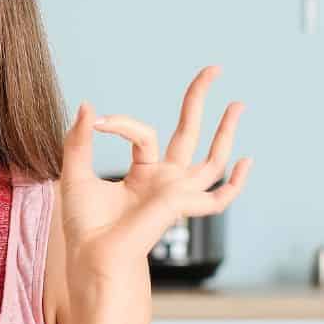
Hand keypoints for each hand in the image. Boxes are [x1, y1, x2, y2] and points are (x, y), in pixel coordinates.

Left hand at [59, 66, 251, 277]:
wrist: (90, 255)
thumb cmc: (84, 227)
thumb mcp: (76, 174)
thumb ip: (79, 140)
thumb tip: (88, 105)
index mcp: (143, 174)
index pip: (145, 134)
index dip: (123, 123)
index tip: (99, 122)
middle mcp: (165, 182)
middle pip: (189, 134)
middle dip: (201, 100)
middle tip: (214, 69)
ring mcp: (177, 193)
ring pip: (212, 160)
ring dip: (226, 131)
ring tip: (238, 103)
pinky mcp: (181, 205)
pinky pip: (218, 198)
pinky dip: (235, 183)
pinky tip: (247, 161)